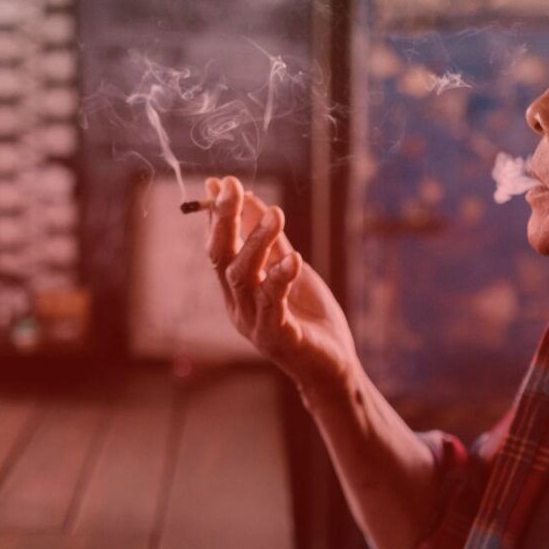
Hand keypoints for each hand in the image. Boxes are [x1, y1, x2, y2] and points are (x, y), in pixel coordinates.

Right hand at [205, 176, 357, 388]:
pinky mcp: (278, 338)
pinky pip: (272, 304)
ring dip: (256, 242)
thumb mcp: (288, 268)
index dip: (217, 214)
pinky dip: (280, 279)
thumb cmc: (308, 316)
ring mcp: (254, 323)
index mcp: (236, 289)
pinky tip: (292, 258)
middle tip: (232, 188)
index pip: (218, 246)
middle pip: (221, 258)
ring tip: (276, 214)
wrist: (331, 367)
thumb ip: (270, 239)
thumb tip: (249, 197)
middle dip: (224, 220)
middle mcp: (237, 305)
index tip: (221, 181)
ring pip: (243, 277)